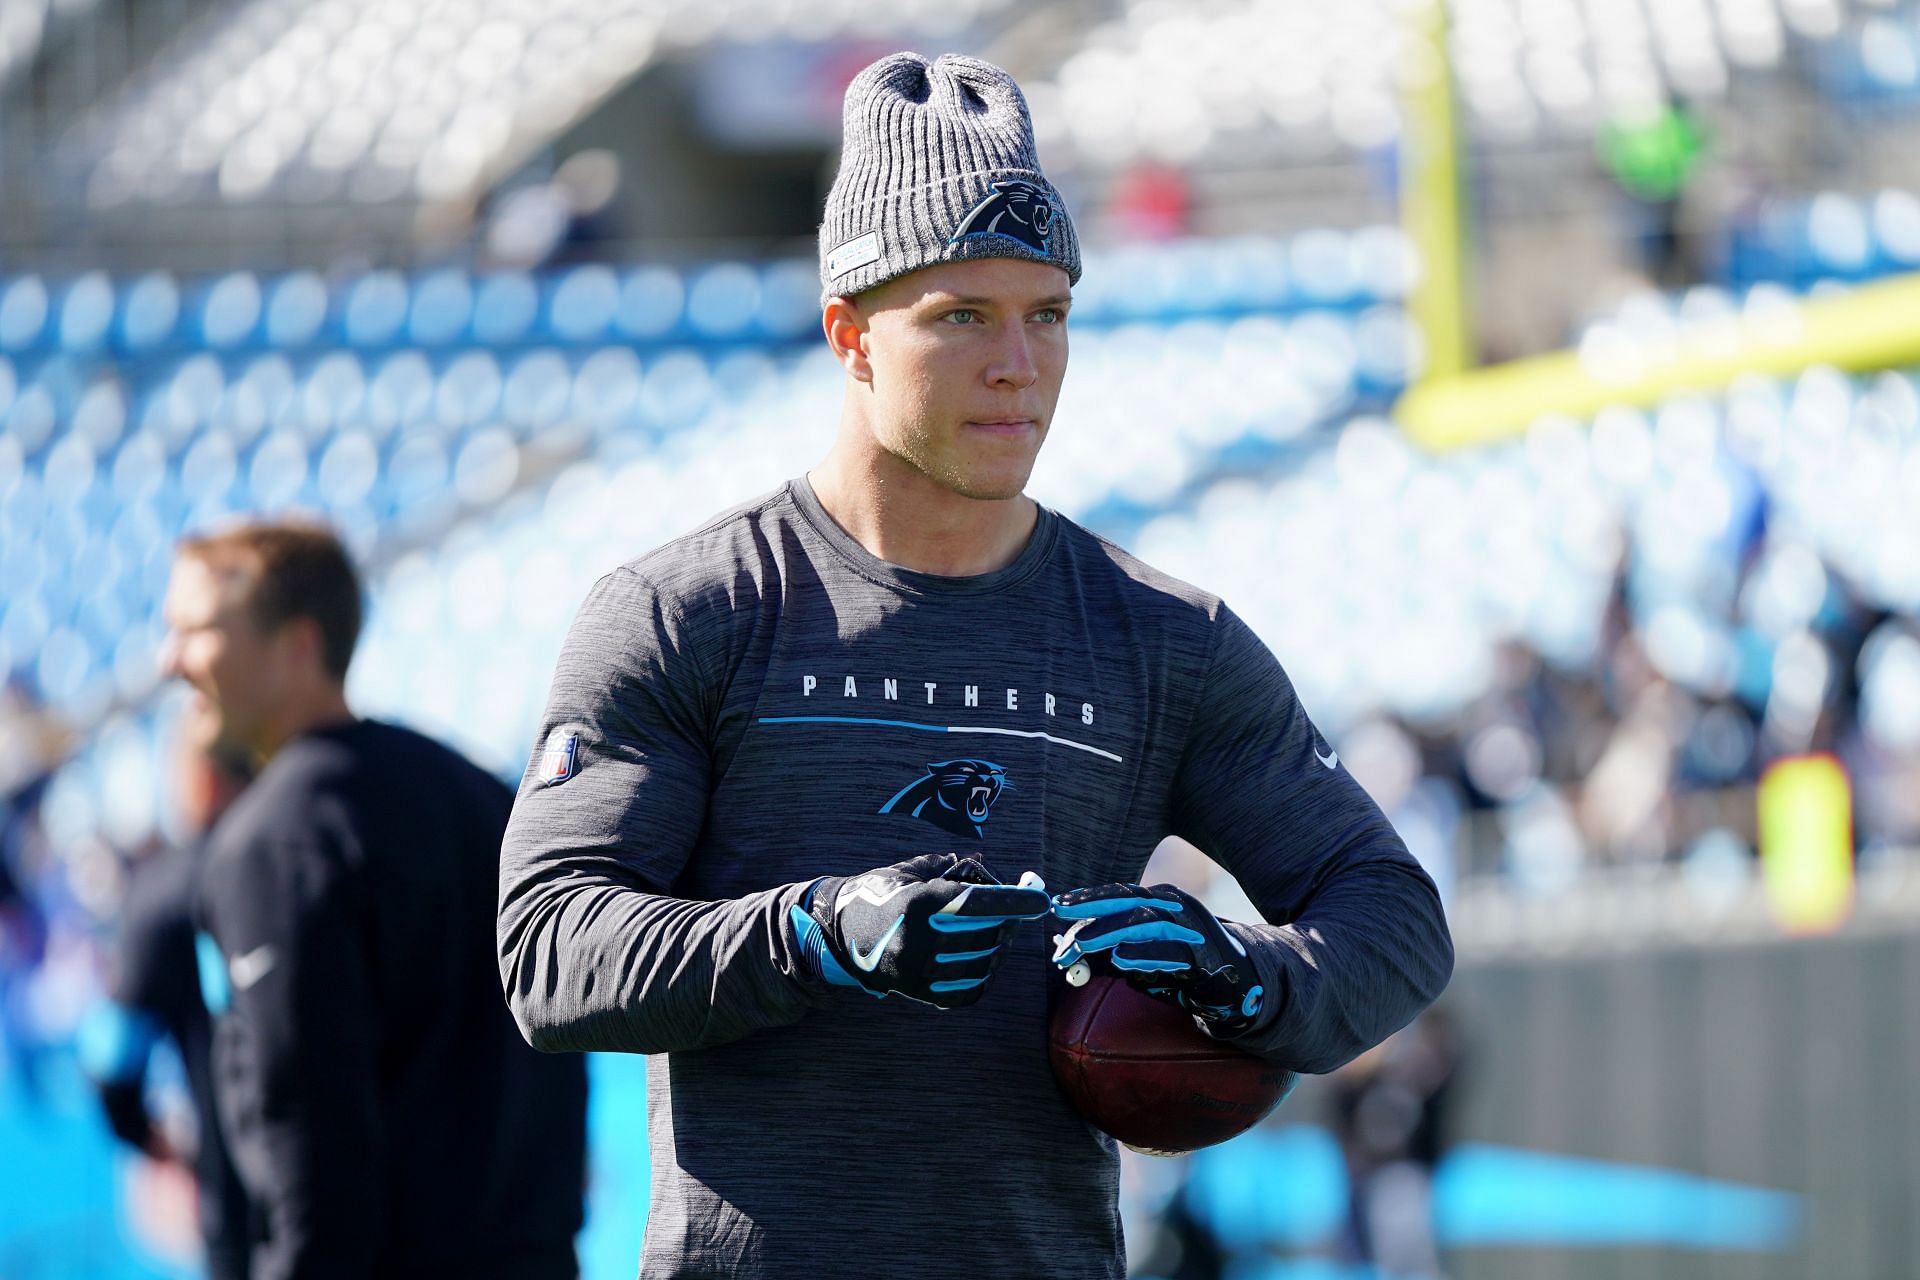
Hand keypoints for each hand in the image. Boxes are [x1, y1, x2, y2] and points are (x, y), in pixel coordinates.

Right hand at [791, 854, 1048, 1006]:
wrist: (841, 931)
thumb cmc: (884, 892)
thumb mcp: (914, 871)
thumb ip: (958, 873)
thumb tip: (1007, 885)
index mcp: (917, 902)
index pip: (976, 902)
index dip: (1014, 900)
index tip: (1041, 900)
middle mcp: (916, 939)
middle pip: (985, 932)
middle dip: (1008, 920)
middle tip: (1014, 910)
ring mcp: (916, 971)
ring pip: (983, 963)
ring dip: (998, 947)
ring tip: (995, 933)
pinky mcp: (919, 992)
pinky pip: (970, 989)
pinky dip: (984, 973)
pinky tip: (982, 957)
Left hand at [1049, 883, 1264, 1030]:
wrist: (1235, 982)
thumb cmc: (1182, 965)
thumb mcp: (1144, 952)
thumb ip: (1112, 949)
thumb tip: (1070, 950)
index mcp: (1161, 899)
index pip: (1119, 893)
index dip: (1088, 897)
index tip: (1059, 904)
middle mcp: (1175, 906)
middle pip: (1128, 902)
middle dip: (1092, 911)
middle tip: (1061, 922)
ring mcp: (1189, 928)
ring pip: (1145, 923)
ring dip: (1110, 933)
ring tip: (1081, 944)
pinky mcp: (1201, 954)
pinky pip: (1168, 952)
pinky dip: (1143, 954)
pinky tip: (1120, 958)